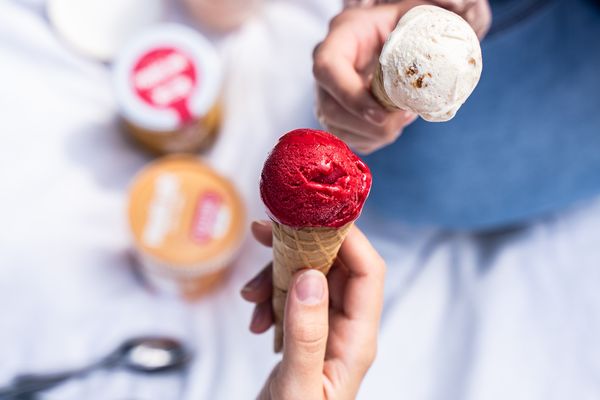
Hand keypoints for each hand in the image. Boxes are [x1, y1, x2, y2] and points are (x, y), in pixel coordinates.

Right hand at [241, 221, 385, 399]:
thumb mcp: (299, 385)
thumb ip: (306, 334)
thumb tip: (309, 276)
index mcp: (358, 339)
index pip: (368, 271)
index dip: (347, 237)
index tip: (311, 217)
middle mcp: (348, 327)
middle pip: (337, 266)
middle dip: (301, 247)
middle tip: (265, 234)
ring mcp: (326, 327)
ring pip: (309, 276)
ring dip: (277, 274)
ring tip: (250, 294)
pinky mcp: (305, 330)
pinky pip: (291, 295)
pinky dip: (269, 295)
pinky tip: (253, 315)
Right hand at [313, 1, 490, 153]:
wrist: (390, 42)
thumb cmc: (404, 26)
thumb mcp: (415, 14)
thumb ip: (431, 11)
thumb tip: (461, 5)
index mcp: (340, 39)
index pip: (327, 70)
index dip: (351, 96)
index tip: (382, 113)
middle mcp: (326, 70)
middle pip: (330, 108)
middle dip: (370, 124)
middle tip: (404, 118)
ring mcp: (326, 96)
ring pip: (338, 129)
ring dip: (374, 133)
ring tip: (402, 119)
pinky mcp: (335, 116)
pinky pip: (349, 139)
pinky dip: (373, 140)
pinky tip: (392, 125)